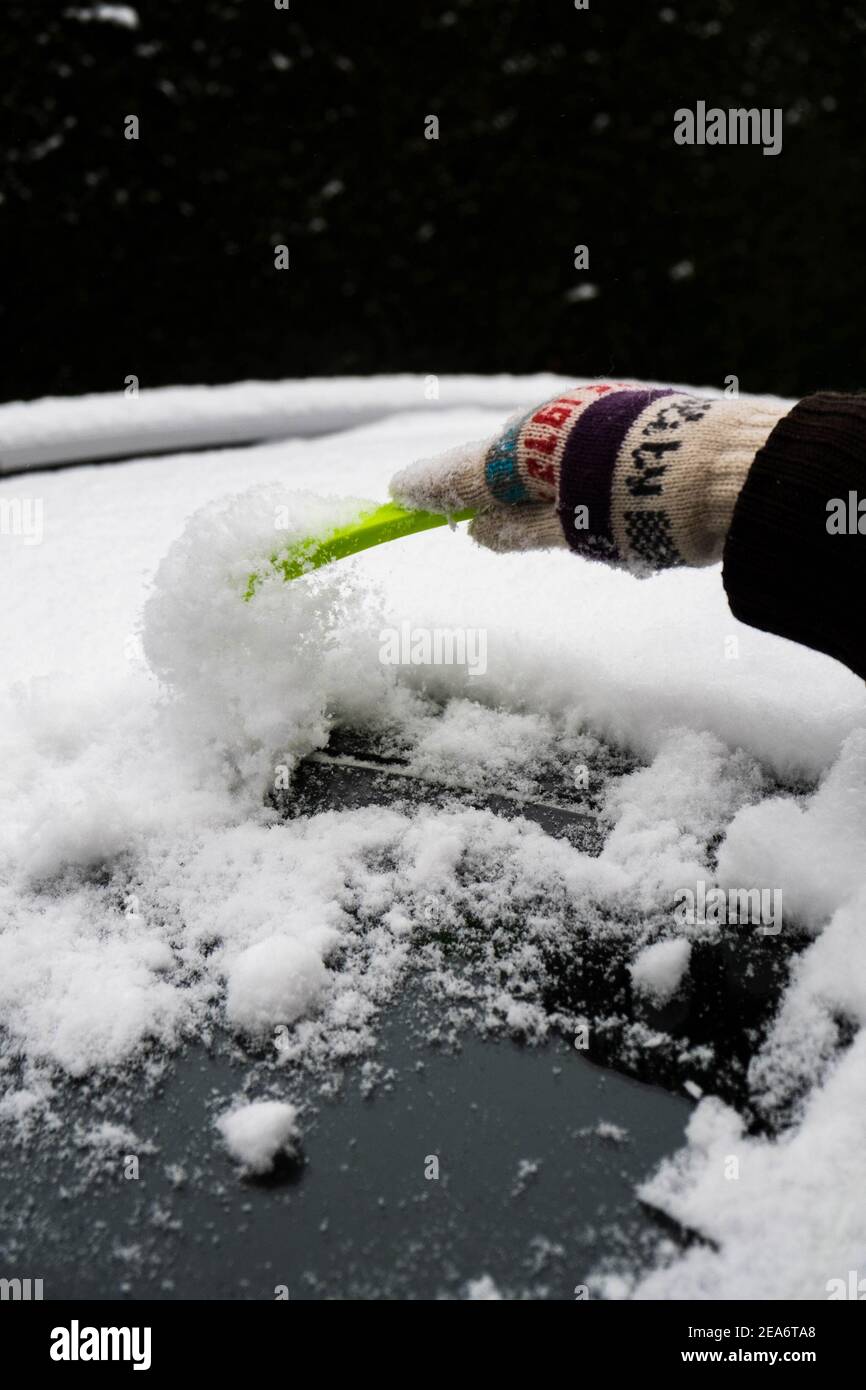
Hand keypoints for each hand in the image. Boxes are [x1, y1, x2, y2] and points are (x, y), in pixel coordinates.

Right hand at [390, 382, 786, 571]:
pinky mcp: (633, 412)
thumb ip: (520, 530)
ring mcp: (595, 412)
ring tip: (549, 520)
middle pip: (503, 457)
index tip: (397, 495)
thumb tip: (479, 530)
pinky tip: (599, 500)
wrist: (733, 469)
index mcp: (530, 449)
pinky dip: (575, 471)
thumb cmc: (647, 510)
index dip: (430, 487)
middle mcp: (554, 420)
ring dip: (537, 482)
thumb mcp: (575, 534)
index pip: (464, 472)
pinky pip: (585, 446)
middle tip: (469, 516)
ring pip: (546, 451)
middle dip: (486, 486)